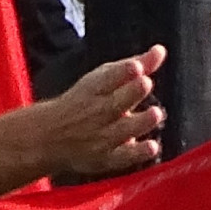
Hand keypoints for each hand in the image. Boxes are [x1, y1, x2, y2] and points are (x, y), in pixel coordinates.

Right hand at [35, 47, 165, 179]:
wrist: (49, 137)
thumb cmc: (85, 102)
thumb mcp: (103, 79)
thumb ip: (136, 64)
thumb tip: (161, 50)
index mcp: (94, 89)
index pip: (108, 79)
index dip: (122, 72)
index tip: (136, 66)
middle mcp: (95, 113)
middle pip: (115, 103)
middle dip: (131, 93)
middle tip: (146, 83)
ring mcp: (99, 137)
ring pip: (121, 131)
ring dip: (139, 123)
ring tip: (155, 113)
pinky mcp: (104, 159)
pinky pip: (121, 158)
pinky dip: (136, 154)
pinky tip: (152, 147)